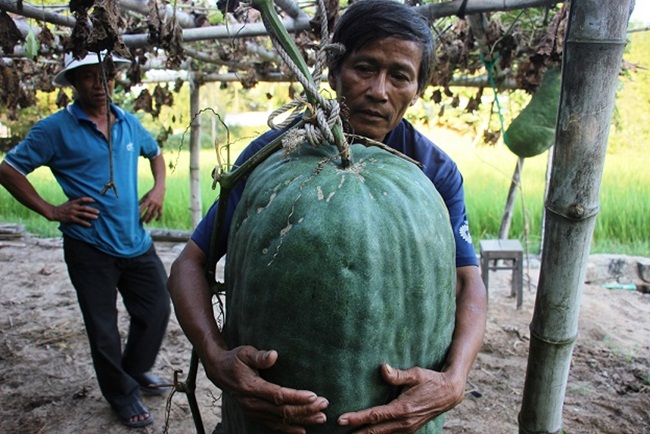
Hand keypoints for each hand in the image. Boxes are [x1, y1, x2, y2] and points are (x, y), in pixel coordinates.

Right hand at [49, 197, 98, 226]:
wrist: (54, 212)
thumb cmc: (63, 207)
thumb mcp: (69, 202)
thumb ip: (76, 202)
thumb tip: (84, 201)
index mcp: (73, 202)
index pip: (82, 199)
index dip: (89, 199)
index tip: (95, 200)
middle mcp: (74, 207)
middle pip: (85, 208)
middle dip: (93, 210)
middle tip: (98, 212)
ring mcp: (72, 213)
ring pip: (84, 214)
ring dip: (91, 216)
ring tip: (96, 217)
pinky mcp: (71, 218)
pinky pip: (80, 221)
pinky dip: (85, 223)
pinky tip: (90, 225)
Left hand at [139, 187, 163, 222]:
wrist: (160, 189)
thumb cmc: (151, 193)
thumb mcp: (145, 196)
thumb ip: (141, 201)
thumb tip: (135, 206)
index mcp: (148, 200)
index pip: (143, 207)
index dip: (140, 212)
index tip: (136, 216)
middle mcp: (153, 203)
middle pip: (148, 212)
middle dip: (144, 218)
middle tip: (141, 222)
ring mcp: (158, 205)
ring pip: (154, 214)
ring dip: (150, 219)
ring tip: (146, 222)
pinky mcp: (161, 206)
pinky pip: (160, 213)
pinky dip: (158, 217)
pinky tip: (156, 220)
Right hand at [205, 346, 328, 433]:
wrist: (219, 372)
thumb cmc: (235, 359)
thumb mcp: (244, 352)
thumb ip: (259, 355)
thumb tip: (274, 355)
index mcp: (250, 388)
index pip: (277, 395)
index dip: (296, 397)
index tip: (313, 396)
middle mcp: (252, 403)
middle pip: (282, 410)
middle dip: (305, 409)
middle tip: (324, 404)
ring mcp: (253, 412)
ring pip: (281, 420)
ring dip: (302, 420)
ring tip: (321, 418)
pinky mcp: (255, 415)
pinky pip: (273, 425)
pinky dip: (288, 429)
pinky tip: (303, 431)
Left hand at [337, 364, 464, 433]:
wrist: (450, 393)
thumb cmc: (431, 381)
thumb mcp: (416, 374)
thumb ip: (398, 374)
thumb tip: (382, 368)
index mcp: (402, 409)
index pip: (374, 416)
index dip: (356, 418)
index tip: (341, 420)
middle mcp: (403, 422)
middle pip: (374, 432)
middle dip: (356, 432)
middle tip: (338, 432)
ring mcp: (407, 428)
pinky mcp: (408, 429)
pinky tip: (367, 433)